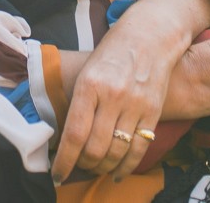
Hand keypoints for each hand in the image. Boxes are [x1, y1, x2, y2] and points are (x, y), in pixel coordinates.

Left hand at [50, 0, 205, 183]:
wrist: (150, 35)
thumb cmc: (112, 52)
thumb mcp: (88, 70)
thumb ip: (79, 102)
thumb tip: (65, 138)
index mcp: (90, 84)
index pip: (74, 134)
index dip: (64, 160)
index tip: (56, 174)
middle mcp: (113, 96)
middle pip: (95, 149)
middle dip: (83, 165)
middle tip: (77, 167)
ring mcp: (135, 104)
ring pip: (116, 152)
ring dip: (103, 168)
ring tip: (95, 168)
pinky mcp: (153, 111)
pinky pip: (139, 149)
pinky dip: (126, 166)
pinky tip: (117, 173)